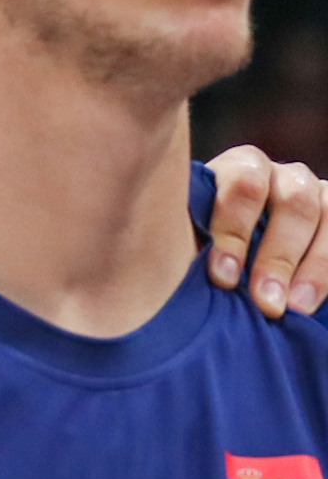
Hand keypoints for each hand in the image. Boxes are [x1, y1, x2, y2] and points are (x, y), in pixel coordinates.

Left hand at [205, 146, 325, 317]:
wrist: (238, 262)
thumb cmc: (204, 255)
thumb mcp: (192, 245)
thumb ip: (189, 250)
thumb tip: (167, 278)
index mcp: (238, 171)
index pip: (242, 183)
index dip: (233, 230)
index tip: (222, 278)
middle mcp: (281, 176)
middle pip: (292, 201)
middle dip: (277, 257)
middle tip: (265, 302)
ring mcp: (316, 192)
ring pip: (326, 214)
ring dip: (314, 266)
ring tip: (294, 307)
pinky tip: (312, 299)